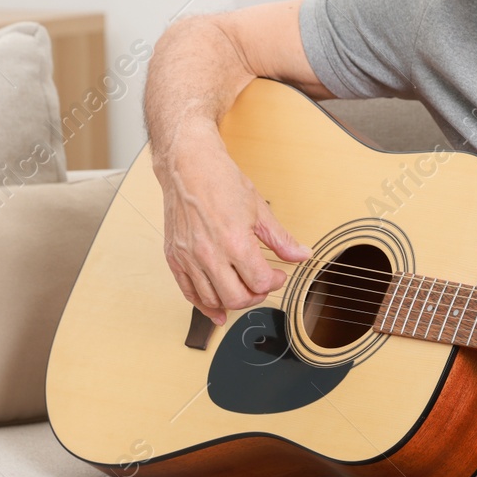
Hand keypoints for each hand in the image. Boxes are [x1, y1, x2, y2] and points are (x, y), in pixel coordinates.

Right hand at [154, 120, 311, 325]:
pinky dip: (204, 306)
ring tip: (243, 290)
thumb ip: (280, 239)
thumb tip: (302, 255)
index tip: (278, 274)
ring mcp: (189, 258)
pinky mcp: (175, 258)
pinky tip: (216, 310)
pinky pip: (189, 293)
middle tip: (261, 284)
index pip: (261, 282)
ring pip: (213, 300)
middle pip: (237, 298)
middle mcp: (210, 254)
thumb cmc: (220, 181)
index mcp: (235, 242)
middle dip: (256, 296)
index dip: (275, 282)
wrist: (187, 166)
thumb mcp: (259, 208)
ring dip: (232, 301)